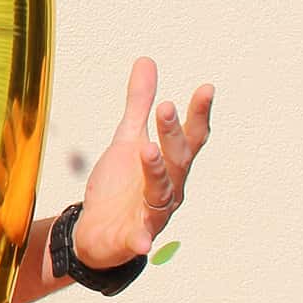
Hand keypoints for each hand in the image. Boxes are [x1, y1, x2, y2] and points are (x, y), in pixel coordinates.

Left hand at [72, 56, 212, 267]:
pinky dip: (142, 241)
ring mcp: (153, 215)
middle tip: (165, 106)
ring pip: (161, 193)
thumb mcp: (125, 139)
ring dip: (155, 171)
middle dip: (172, 135)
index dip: (198, 114)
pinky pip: (140, 240)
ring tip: (145, 148)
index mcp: (169, 165)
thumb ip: (137, 104)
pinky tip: (142, 242)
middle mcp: (169, 189)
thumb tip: (147, 60)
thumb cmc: (120, 184)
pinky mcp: (133, 239)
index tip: (206, 87)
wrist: (96, 231)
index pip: (190, 138)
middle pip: (177, 160)